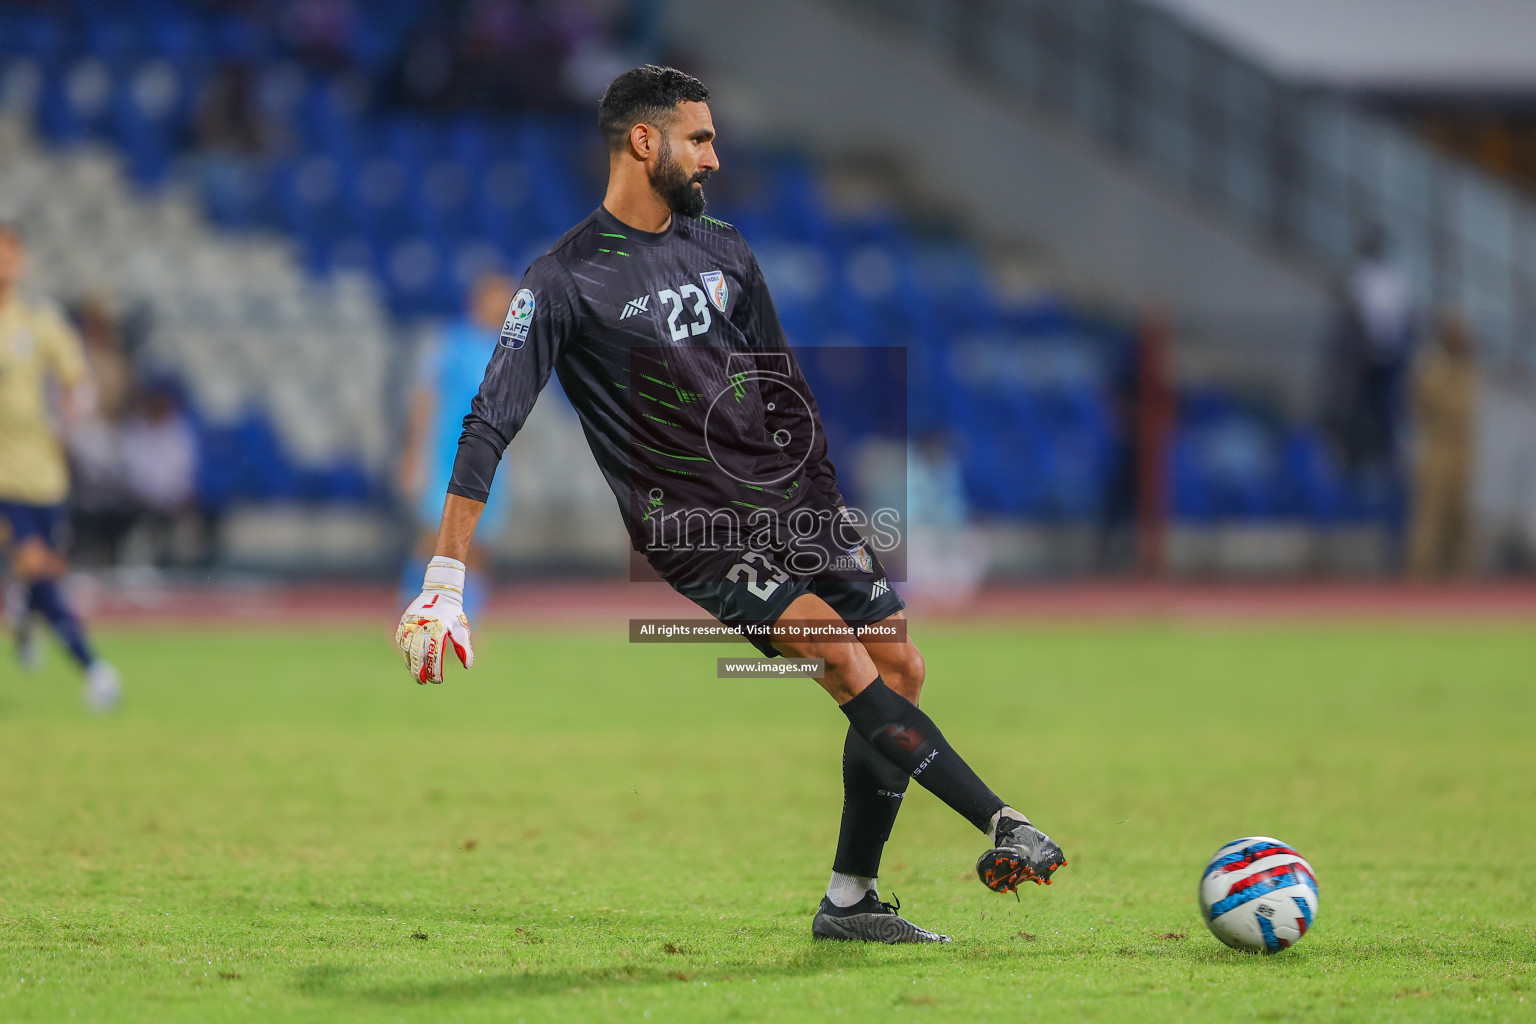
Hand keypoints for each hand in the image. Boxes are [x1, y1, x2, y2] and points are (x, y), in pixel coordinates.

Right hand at [395, 556, 474, 683]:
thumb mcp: (461, 629)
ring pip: (407, 650)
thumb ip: (464, 648)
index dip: (435, 670)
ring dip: (411, 664)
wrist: (439, 593)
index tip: (437, 681)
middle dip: (419, 672)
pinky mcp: (404, 623)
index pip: (434, 655)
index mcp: (438, 629)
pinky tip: (410, 662)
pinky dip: (405, 653)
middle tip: (423, 682)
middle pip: (417, 655)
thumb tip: (468, 666)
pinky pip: (402, 642)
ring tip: (416, 675)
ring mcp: (410, 624)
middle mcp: (422, 627)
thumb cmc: (453, 614)